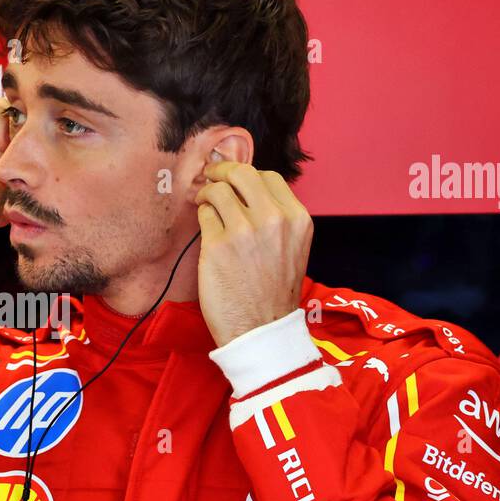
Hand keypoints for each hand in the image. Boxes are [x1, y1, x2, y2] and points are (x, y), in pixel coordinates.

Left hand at [193, 161, 312, 347]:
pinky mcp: (217, 245)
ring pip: (219, 190)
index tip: (234, 177)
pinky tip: (205, 225)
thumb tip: (248, 192)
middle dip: (222, 170)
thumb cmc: (273, 293)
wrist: (261, 330)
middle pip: (242, 173)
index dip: (246, 174)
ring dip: (207, 192)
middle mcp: (273, 219)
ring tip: (204, 201)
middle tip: (210, 175)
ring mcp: (244, 231)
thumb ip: (276, 219)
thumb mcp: (292, 248)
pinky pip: (205, 214)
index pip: (269, 177)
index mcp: (297, 219)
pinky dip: (202, 215)